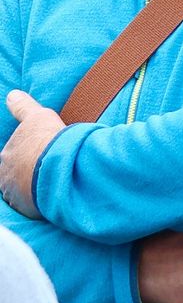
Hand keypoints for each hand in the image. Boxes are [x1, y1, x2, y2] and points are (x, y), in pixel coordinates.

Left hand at [0, 90, 62, 219]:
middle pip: (12, 175)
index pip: (8, 158)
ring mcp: (15, 193)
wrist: (58, 164)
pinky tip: (51, 195)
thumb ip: (23, 107)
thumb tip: (12, 94)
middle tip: (42, 169)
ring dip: (31, 188)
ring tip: (49, 183)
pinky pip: (31, 205)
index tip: (32, 156)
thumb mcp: (37, 117)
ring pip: (20, 191)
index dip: (21, 157)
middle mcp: (5, 176)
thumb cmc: (47, 139)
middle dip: (24, 173)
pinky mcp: (27, 208)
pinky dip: (38, 202)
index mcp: (5, 156)